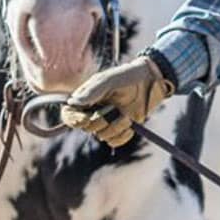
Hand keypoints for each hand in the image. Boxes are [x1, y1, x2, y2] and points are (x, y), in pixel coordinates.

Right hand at [60, 55, 174, 145]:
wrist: (150, 82)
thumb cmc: (127, 76)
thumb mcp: (109, 80)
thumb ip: (92, 91)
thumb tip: (73, 103)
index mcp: (85, 98)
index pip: (69, 114)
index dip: (73, 120)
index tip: (85, 119)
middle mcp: (93, 111)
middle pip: (86, 127)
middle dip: (101, 120)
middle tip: (113, 108)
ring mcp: (106, 122)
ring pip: (102, 136)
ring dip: (116, 127)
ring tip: (127, 115)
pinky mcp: (119, 130)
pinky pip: (114, 142)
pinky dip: (123, 136)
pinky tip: (131, 126)